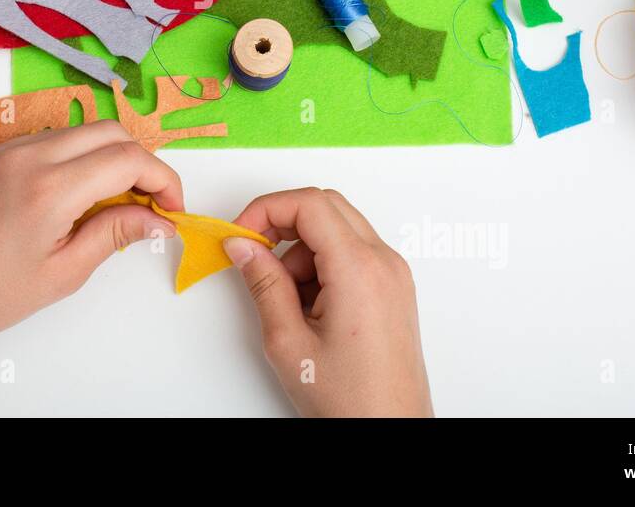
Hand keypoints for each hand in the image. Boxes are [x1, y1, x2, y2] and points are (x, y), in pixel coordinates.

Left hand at [0, 121, 180, 416]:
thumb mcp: (62, 273)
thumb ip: (114, 234)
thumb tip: (158, 220)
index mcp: (49, 188)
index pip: (128, 158)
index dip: (163, 179)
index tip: (172, 209)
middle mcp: (28, 155)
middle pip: (110, 130)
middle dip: (141, 161)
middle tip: (151, 204)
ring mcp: (6, 149)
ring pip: (80, 130)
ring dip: (108, 156)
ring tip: (113, 205)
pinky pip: (50, 139)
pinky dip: (76, 157)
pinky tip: (76, 197)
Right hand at [224, 188, 431, 417]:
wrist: (391, 431)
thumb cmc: (351, 400)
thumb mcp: (289, 342)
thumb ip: (263, 284)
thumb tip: (243, 246)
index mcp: (359, 270)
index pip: (309, 204)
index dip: (266, 209)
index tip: (241, 235)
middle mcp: (383, 263)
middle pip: (326, 205)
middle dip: (283, 221)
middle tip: (254, 252)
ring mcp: (393, 274)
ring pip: (338, 227)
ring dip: (302, 248)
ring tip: (286, 298)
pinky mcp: (393, 287)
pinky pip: (352, 252)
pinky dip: (323, 263)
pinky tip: (307, 304)